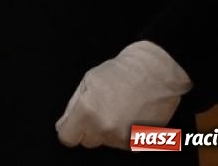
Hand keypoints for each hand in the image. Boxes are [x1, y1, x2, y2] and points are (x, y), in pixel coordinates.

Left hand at [55, 40, 191, 147]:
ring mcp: (123, 137)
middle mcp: (104, 128)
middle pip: (87, 141)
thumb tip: (63, 125)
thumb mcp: (87, 81)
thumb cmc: (121, 73)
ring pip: (106, 141)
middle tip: (101, 109)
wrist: (155, 74)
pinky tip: (130, 115)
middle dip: (90, 128)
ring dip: (108, 130)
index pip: (68, 137)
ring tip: (119, 109)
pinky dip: (124, 133)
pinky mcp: (140, 142)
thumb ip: (72, 106)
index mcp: (87, 112)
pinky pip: (123, 143)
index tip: (73, 124)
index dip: (69, 129)